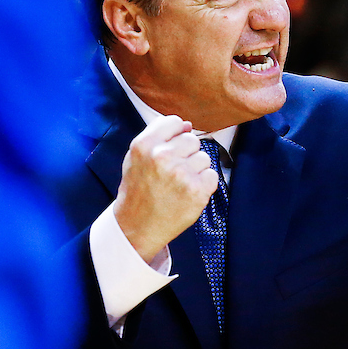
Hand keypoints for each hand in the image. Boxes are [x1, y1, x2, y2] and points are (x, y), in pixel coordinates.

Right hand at [112, 116, 217, 263]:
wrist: (137, 226)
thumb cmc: (138, 190)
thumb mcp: (135, 157)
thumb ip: (157, 136)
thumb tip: (186, 125)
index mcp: (145, 145)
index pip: (175, 122)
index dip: (176, 134)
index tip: (172, 148)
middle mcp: (163, 156)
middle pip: (192, 140)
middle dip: (186, 154)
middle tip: (173, 172)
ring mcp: (182, 174)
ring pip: (204, 158)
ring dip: (195, 170)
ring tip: (179, 184)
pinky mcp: (197, 191)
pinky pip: (212, 176)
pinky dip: (203, 185)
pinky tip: (187, 193)